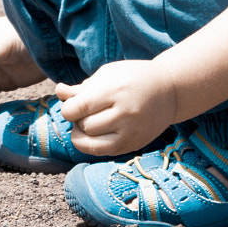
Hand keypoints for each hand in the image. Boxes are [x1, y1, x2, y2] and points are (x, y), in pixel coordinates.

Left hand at [53, 60, 180, 156]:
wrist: (169, 92)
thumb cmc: (133, 78)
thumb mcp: (108, 74)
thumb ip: (82, 87)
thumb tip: (58, 91)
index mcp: (116, 91)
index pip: (79, 108)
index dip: (68, 108)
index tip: (72, 104)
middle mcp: (125, 114)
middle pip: (84, 126)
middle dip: (77, 119)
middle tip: (85, 110)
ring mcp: (132, 132)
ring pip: (92, 144)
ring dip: (83, 135)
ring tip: (88, 122)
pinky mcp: (134, 145)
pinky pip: (104, 152)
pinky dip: (94, 144)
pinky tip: (99, 131)